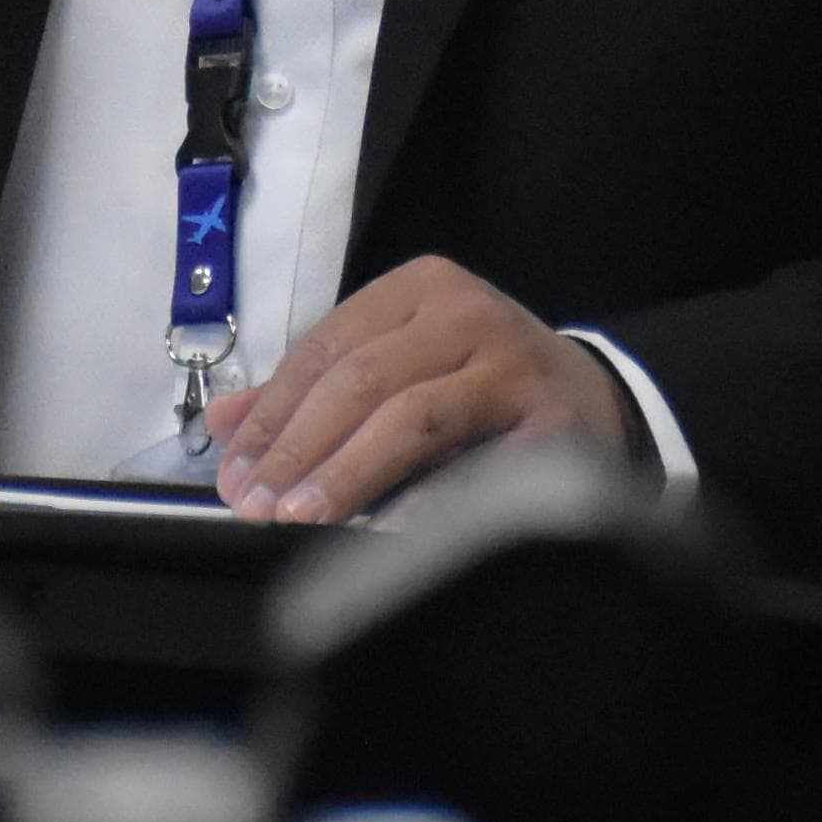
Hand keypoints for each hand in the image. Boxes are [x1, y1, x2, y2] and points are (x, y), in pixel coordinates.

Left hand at [205, 255, 628, 522]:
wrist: (599, 403)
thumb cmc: (479, 383)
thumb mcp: (399, 364)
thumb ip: (312, 392)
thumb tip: (222, 426)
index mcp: (418, 288)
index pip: (324, 348)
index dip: (271, 413)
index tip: (233, 470)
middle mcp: (466, 311)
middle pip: (358, 380)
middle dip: (297, 447)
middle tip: (255, 504)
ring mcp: (513, 364)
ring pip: (409, 417)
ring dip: (346, 472)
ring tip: (299, 517)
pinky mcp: (554, 424)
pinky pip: (474, 468)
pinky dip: (422, 503)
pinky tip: (382, 533)